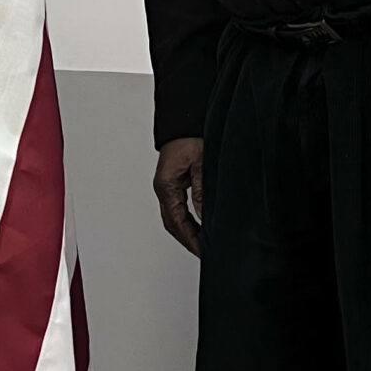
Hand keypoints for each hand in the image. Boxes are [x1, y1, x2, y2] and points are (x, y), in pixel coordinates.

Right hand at [154, 136, 204, 255]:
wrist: (185, 118)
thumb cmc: (191, 135)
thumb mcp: (202, 165)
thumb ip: (202, 193)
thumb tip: (206, 218)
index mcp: (166, 186)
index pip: (178, 222)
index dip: (191, 239)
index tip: (203, 251)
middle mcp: (164, 188)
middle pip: (173, 224)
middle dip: (189, 240)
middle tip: (205, 253)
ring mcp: (168, 185)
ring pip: (175, 217)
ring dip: (188, 231)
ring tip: (204, 244)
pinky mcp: (174, 181)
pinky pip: (179, 207)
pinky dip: (189, 220)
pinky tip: (200, 225)